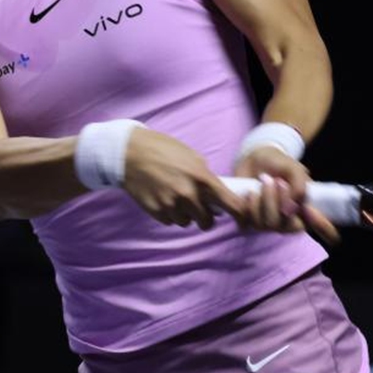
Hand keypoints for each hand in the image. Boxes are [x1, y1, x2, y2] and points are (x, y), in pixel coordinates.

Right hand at [122, 128, 246, 229]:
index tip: (243, 221)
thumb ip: (207, 177)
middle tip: (199, 207)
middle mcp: (188, 194)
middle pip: (207, 222)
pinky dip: (170, 214)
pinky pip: (171, 221)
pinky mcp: (156, 212)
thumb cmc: (163, 150)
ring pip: (187, 223)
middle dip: (205, 217)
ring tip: (175, 195)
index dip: (241, 216)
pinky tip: (163, 197)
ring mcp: (171, 205)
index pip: (231, 204)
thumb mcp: (192, 157)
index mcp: (202, 178)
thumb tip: (219, 196)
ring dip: (185, 215)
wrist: (130, 153)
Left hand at [233, 146, 339, 244]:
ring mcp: (270, 222)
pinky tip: (248, 192)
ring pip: (266, 224)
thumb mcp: (295, 169)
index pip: (326, 230)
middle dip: (278, 201)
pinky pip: (247, 221)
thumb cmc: (280, 165)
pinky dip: (246, 205)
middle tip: (276, 180)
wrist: (255, 158)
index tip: (310, 211)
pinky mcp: (250, 220)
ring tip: (263, 180)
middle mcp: (290, 221)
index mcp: (307, 210)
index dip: (325, 228)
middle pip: (286, 226)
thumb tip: (291, 210)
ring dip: (263, 199)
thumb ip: (299, 187)